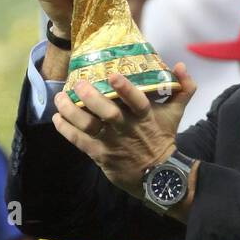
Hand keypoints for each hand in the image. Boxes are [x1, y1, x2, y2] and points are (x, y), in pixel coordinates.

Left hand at [51, 61, 197, 198]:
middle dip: (91, 97)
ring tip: (60, 98)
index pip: (137, 101)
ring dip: (71, 112)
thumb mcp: (176, 113)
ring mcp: (111, 142)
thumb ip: (183, 88)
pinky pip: (79, 141)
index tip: (113, 74)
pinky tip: (57, 118)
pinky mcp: (100, 154)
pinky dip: (66, 129)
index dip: (125, 89)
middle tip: (78, 84)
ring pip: (88, 126)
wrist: (156, 175)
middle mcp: (126, 128)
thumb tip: (181, 64)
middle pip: (108, 113)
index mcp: (145, 116)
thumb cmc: (162, 138)